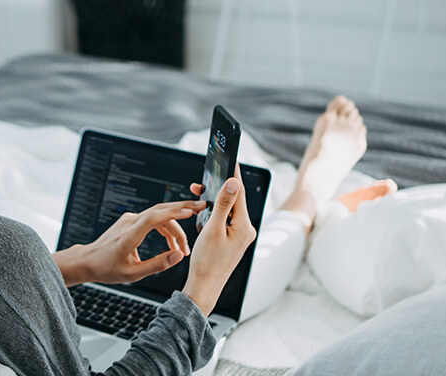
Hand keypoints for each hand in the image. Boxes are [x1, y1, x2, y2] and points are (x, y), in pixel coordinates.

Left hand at [53, 200, 205, 285]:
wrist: (88, 261)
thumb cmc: (107, 269)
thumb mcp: (133, 273)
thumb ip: (157, 264)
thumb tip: (178, 256)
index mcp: (130, 234)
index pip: (155, 217)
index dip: (174, 213)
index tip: (191, 212)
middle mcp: (130, 222)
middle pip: (160, 209)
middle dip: (183, 207)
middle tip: (202, 207)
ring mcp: (129, 220)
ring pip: (158, 216)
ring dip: (174, 228)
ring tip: (184, 248)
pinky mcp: (130, 222)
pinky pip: (152, 220)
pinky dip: (165, 228)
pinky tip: (171, 245)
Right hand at [182, 164, 256, 314]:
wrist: (204, 286)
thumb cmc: (207, 262)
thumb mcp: (212, 229)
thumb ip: (223, 204)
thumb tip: (233, 182)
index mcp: (244, 226)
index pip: (239, 193)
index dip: (233, 175)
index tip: (230, 160)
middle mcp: (246, 230)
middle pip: (234, 200)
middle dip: (218, 188)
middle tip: (203, 180)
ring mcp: (240, 236)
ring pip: (228, 210)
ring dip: (215, 201)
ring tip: (199, 195)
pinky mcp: (232, 240)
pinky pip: (225, 220)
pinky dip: (215, 213)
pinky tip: (204, 212)